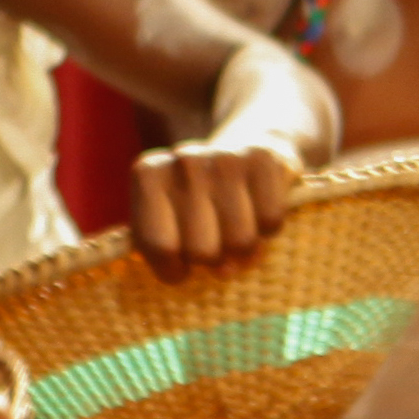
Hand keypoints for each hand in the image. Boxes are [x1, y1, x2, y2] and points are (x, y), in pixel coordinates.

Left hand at [130, 132, 300, 271]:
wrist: (241, 148)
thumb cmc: (195, 201)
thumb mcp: (167, 223)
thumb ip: (178, 254)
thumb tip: (226, 269)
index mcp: (148, 175)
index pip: (159, 247)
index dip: (174, 270)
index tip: (180, 265)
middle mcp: (184, 161)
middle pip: (201, 250)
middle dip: (210, 258)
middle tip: (212, 240)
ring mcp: (224, 157)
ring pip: (240, 241)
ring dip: (241, 248)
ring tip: (233, 228)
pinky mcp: (262, 159)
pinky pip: (270, 222)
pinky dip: (267, 229)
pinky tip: (255, 212)